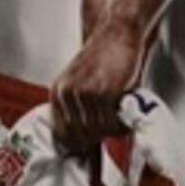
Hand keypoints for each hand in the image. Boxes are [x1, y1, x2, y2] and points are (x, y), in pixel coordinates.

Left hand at [51, 23, 146, 158]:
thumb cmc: (104, 58)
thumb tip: (82, 144)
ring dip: (112, 130)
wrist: (117, 33)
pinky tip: (126, 113)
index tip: (88, 152)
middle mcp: (67, 94)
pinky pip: (113, 124)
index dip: (76, 145)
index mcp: (57, 92)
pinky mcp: (104, 94)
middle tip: (110, 131)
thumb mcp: (80, 82)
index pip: (61, 134)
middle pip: (80, 136)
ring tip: (121, 118)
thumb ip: (78, 108)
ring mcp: (85, 94)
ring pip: (98, 131)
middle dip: (97, 139)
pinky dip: (122, 125)